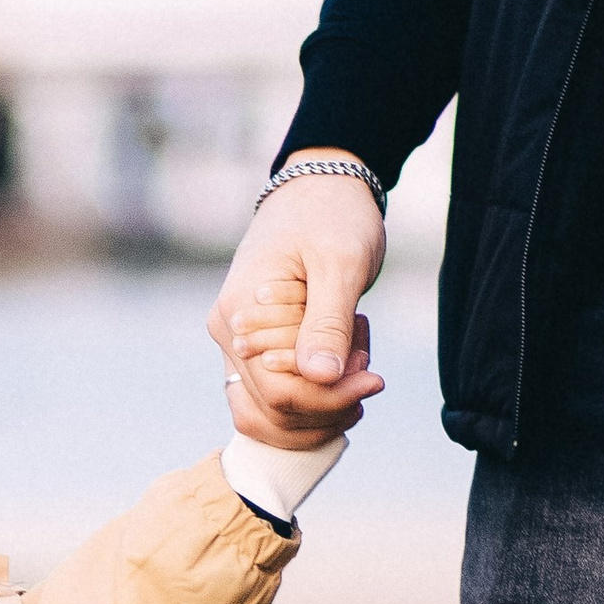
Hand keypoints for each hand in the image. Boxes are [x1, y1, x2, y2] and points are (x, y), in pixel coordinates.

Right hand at [208, 166, 386, 440]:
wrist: (320, 189)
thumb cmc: (332, 216)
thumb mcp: (341, 263)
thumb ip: (328, 322)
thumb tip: (320, 377)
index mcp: (239, 313)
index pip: (279, 393)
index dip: (330, 399)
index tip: (375, 377)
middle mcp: (228, 334)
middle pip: (272, 411)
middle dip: (328, 405)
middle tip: (369, 368)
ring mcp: (237, 343)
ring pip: (269, 415)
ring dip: (321, 409)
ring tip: (357, 365)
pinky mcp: (254, 348)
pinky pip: (274, 398)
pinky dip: (313, 400)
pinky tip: (344, 372)